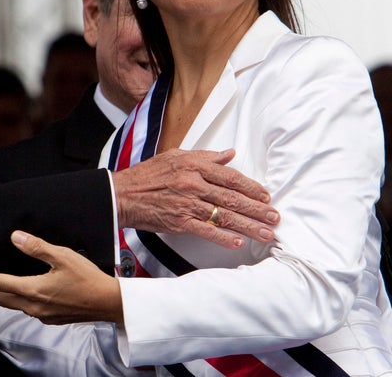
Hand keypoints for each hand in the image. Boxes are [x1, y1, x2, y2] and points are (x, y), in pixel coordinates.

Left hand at [0, 231, 121, 323]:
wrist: (108, 303)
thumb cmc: (88, 279)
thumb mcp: (63, 256)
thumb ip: (37, 247)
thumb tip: (16, 238)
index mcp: (33, 290)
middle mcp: (33, 306)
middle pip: (0, 297)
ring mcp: (42, 314)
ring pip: (11, 304)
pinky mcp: (51, 317)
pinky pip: (26, 309)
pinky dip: (15, 299)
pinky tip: (19, 292)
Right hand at [113, 148, 278, 248]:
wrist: (122, 194)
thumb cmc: (147, 175)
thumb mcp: (175, 156)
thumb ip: (205, 156)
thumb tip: (229, 154)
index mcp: (193, 165)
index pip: (230, 176)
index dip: (251, 187)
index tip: (265, 196)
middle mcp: (192, 183)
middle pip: (232, 198)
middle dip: (257, 209)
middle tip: (274, 217)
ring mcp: (186, 204)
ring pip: (224, 216)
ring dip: (248, 226)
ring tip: (266, 233)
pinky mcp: (179, 221)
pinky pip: (206, 230)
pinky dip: (223, 237)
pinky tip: (238, 242)